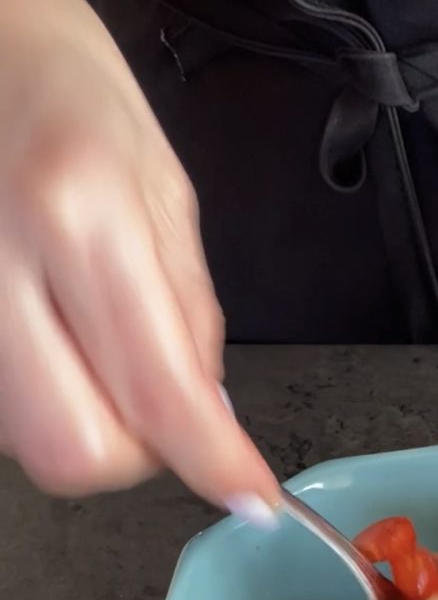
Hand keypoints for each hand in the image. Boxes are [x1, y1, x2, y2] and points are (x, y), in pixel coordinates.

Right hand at [0, 0, 276, 523]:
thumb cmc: (73, 101)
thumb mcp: (167, 198)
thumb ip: (192, 320)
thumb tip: (210, 420)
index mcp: (79, 219)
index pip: (160, 393)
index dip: (214, 463)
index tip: (251, 498)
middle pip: (74, 452)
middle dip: (137, 452)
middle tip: (162, 404)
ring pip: (31, 442)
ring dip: (92, 423)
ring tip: (103, 343)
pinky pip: (3, 411)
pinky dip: (52, 399)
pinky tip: (63, 340)